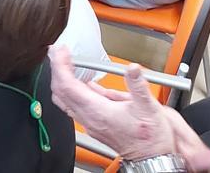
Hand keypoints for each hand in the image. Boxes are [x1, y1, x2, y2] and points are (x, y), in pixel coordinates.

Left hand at [49, 46, 209, 170]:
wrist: (153, 159)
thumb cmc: (151, 138)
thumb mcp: (149, 107)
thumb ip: (138, 86)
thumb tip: (132, 68)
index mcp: (98, 112)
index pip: (67, 85)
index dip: (60, 66)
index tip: (60, 51)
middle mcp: (89, 119)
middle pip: (61, 91)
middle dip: (56, 69)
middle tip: (58, 53)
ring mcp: (90, 123)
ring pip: (64, 100)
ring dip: (61, 80)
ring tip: (65, 64)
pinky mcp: (94, 126)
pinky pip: (74, 107)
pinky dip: (71, 91)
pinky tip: (83, 83)